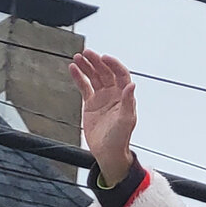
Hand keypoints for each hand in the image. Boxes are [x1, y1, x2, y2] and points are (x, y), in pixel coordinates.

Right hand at [69, 51, 137, 186]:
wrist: (108, 153)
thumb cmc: (120, 139)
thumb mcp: (126, 120)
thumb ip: (128, 102)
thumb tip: (132, 85)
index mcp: (124, 97)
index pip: (120, 75)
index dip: (113, 65)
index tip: (104, 57)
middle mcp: (114, 95)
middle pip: (105, 72)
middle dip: (96, 62)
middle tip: (87, 54)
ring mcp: (102, 98)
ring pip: (94, 77)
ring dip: (87, 66)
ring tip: (78, 58)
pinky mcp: (91, 103)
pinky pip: (84, 86)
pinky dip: (79, 77)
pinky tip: (73, 69)